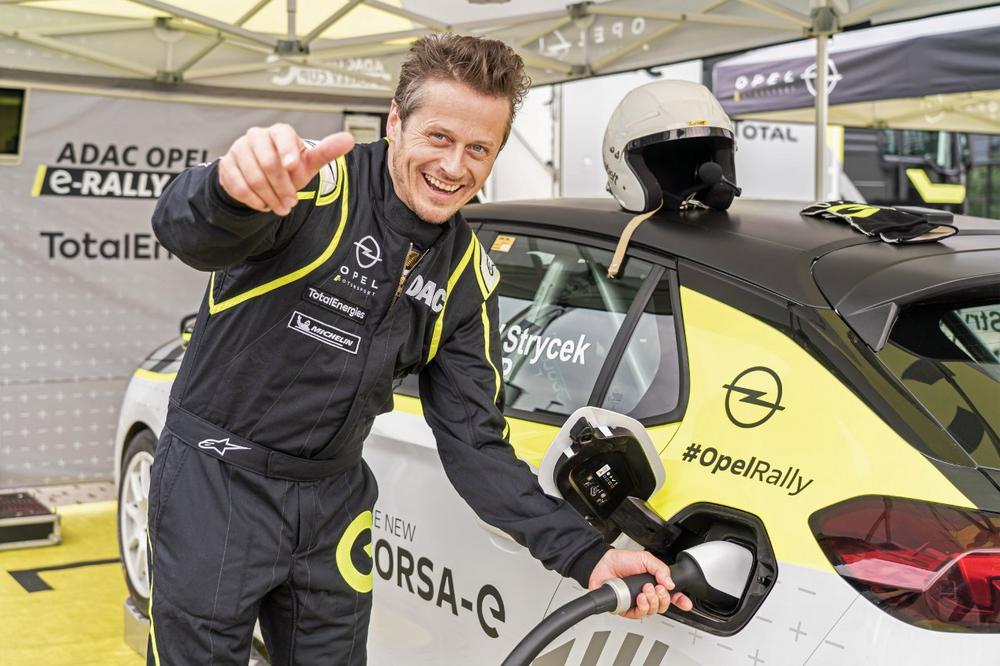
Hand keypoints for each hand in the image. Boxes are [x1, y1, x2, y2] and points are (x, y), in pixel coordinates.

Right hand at [218, 124, 354, 215]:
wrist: (262, 178)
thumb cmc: (289, 168)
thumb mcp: (308, 163)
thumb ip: (327, 151)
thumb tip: (349, 139)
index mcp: (278, 132)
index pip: (282, 135)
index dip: (288, 152)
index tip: (293, 167)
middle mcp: (256, 136)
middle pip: (268, 163)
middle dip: (282, 187)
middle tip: (292, 203)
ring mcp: (238, 149)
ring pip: (253, 177)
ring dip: (270, 197)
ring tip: (281, 207)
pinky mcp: (226, 166)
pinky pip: (239, 186)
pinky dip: (254, 200)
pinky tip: (263, 204)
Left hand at [588, 549, 692, 619]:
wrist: (602, 564)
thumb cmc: (621, 560)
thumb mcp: (645, 559)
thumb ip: (660, 569)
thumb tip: (670, 583)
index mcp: (654, 583)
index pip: (671, 595)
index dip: (680, 600)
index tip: (686, 603)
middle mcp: (646, 594)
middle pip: (663, 605)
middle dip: (664, 598)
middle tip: (658, 588)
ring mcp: (636, 602)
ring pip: (652, 611)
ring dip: (652, 601)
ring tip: (645, 590)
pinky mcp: (626, 609)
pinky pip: (639, 615)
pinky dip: (642, 606)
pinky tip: (639, 597)